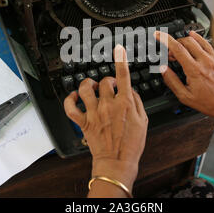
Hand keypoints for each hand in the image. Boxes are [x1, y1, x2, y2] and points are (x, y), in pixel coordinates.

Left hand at [64, 45, 147, 191]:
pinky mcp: (84, 122)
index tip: (118, 49)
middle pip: (103, 82)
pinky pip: (70, 107)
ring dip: (88, 85)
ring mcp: (94, 113)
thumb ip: (137, 102)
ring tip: (91, 88)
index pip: (122, 76)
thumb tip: (129, 90)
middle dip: (107, 81)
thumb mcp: (143, 121)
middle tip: (110, 87)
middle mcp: (108, 105)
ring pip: (85, 88)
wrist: (117, 163)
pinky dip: (70, 99)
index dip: (120, 60)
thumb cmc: (131, 145)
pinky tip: (74, 96)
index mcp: (125, 104)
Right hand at [155, 30, 213, 126]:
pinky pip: (206, 42)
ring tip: (179, 49)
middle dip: (173, 44)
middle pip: (185, 41)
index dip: (165, 39)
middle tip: (169, 54)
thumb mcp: (185, 96)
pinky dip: (197, 37)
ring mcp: (212, 58)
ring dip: (184, 41)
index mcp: (194, 70)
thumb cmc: (209, 102)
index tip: (158, 34)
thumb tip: (163, 69)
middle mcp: (204, 61)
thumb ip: (172, 81)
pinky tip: (193, 36)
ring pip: (195, 40)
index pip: (177, 48)